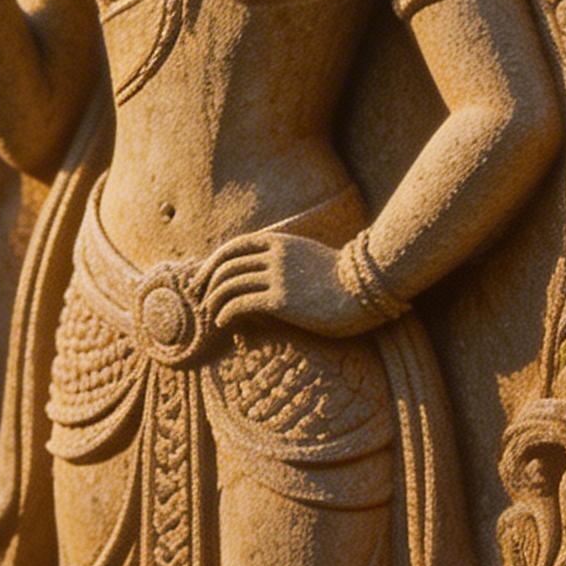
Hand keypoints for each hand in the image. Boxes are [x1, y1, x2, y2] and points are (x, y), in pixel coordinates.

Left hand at [203, 231, 386, 337]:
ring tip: (210, 314)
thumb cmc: (342, 278)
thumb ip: (286, 260)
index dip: (213, 262)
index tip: (202, 277)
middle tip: (196, 297)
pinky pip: (241, 305)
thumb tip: (266, 273)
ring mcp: (278, 276)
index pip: (234, 247)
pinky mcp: (282, 300)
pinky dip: (226, 313)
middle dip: (206, 280)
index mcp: (281, 242)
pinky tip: (223, 323)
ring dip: (213, 299)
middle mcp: (275, 255)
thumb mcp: (310, 258)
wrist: (368, 288)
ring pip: (230, 284)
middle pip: (226, 264)